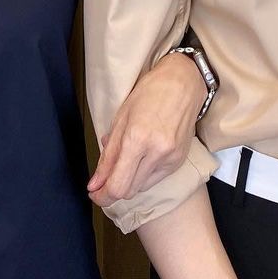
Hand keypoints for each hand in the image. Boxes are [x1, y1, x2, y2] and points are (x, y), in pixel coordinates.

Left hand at [87, 51, 205, 206]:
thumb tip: (94, 184)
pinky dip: (143, 174)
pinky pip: (155, 179)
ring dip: (129, 181)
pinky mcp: (179, 161)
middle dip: (113, 189)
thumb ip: (107, 155)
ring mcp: (171, 158)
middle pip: (129, 191)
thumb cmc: (149, 93)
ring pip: (141, 187)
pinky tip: (142, 157)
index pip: (118, 185)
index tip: (94, 193)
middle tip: (103, 180)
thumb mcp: (120, 118)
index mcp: (138, 139)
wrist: (183, 83)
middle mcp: (157, 153)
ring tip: (126, 159)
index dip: (103, 196)